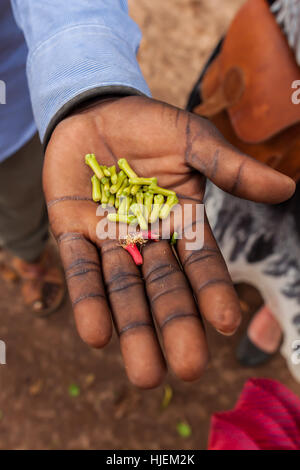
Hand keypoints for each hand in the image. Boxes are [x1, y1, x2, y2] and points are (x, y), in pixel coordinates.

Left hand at [44, 96, 294, 387]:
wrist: (95, 113)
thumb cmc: (150, 126)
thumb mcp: (193, 141)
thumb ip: (230, 168)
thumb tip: (287, 188)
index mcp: (180, 220)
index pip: (200, 262)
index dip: (212, 291)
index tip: (226, 325)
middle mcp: (147, 238)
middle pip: (163, 288)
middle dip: (175, 326)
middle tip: (186, 370)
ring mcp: (109, 238)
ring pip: (123, 289)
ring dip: (132, 329)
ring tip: (145, 374)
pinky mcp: (72, 231)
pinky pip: (81, 269)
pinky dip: (88, 300)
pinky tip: (96, 335)